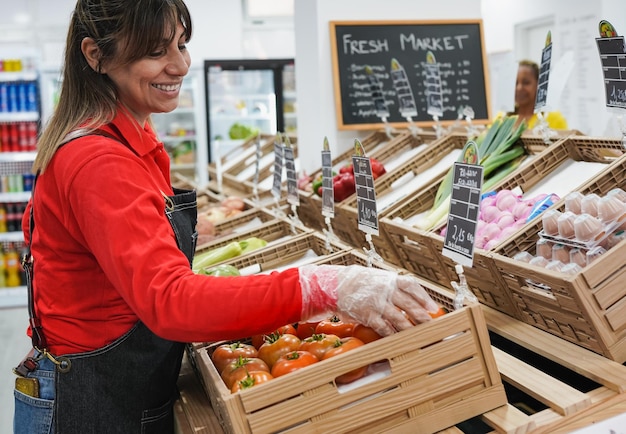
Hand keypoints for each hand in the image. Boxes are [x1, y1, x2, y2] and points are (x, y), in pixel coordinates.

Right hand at [299, 265, 439, 336]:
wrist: (336, 285)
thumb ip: (393, 286)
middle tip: (431, 324)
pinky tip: (398, 338)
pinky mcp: (368, 315)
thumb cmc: (359, 282)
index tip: (433, 307)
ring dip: (410, 328)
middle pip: (409, 304)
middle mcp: (385, 290)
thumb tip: (411, 296)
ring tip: (418, 334)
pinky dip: (392, 334)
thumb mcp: (378, 278)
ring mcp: (376, 303)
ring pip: (399, 318)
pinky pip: (383, 327)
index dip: (424, 297)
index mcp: (389, 279)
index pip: (412, 287)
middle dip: (422, 316)